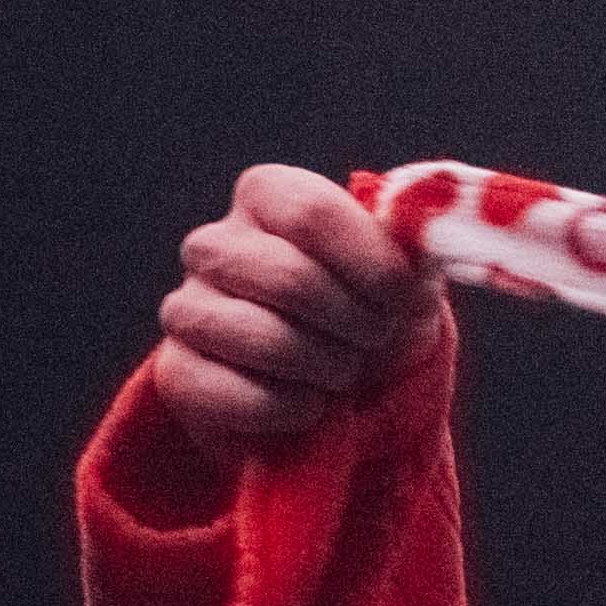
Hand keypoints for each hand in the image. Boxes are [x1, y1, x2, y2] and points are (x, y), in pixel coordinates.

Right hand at [144, 162, 446, 451]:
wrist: (346, 393)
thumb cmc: (374, 314)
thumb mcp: (407, 273)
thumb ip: (414, 242)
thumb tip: (427, 224)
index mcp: (267, 196)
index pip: (310, 212)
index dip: (370, 263)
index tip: (404, 298)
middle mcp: (214, 244)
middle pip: (288, 277)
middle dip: (355, 323)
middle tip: (373, 338)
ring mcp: (187, 308)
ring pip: (261, 336)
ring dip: (326, 367)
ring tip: (341, 371)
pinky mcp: (178, 374)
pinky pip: (239, 396)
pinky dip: (294, 410)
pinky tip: (310, 404)